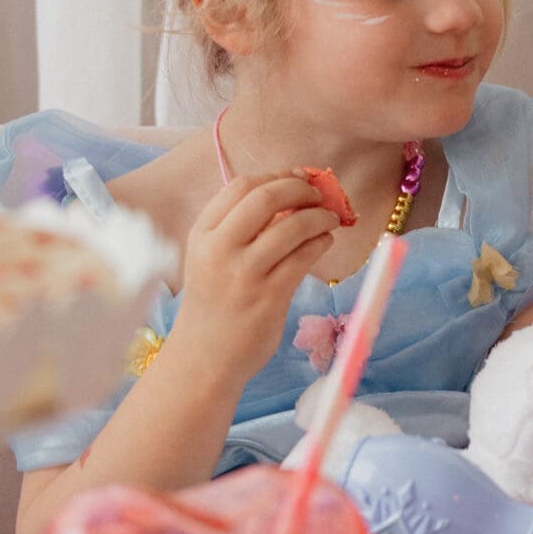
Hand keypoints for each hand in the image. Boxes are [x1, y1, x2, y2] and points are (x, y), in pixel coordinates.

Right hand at [167, 173, 342, 385]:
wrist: (204, 358)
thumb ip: (239, 228)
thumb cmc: (214, 303)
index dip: (276, 175)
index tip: (298, 177)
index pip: (241, 186)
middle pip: (267, 197)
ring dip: (319, 216)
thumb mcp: (210, 258)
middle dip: (300, 189)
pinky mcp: (269, 297)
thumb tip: (291, 195)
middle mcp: (219, 249)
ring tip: (330, 220)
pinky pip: (304, 257)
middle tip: (319, 196)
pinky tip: (325, 242)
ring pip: (292, 226)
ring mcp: (244, 274)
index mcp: (202, 234)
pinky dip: (321, 242)